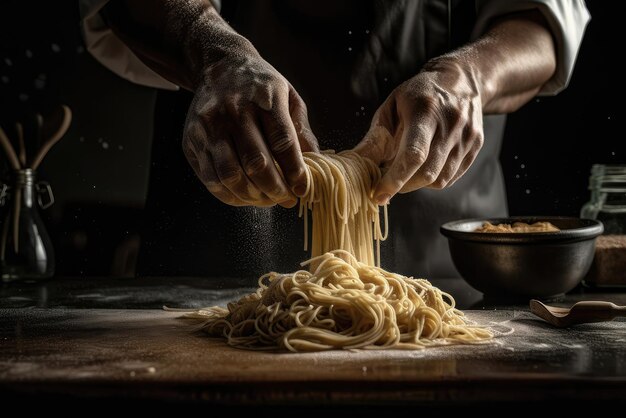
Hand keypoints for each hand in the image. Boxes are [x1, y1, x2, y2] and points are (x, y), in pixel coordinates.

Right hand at [183, 53, 317, 206]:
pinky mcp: (192, 140)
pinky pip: (211, 178)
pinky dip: (230, 195)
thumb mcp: (289, 97)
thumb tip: (315, 164)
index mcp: (264, 98)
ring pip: (230, 175)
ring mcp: (209, 126)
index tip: (302, 189)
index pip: (282, 142)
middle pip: (256, 162)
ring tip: (266, 199)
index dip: (295, 171)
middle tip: (285, 198)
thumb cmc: (260, 86)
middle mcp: (233, 111)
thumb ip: (301, 131)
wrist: (218, 66)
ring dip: (251, 196)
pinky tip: (245, 196)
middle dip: (274, 188)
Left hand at [354, 57, 483, 204]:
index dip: (395, 180)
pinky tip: (424, 167)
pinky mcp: (476, 146)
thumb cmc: (417, 96)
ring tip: (407, 171)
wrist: (461, 80)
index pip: (413, 155)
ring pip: (440, 180)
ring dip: (418, 184)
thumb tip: (356, 165)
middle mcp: (450, 124)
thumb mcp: (390, 109)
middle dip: (403, 185)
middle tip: (388, 183)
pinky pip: (451, 177)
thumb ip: (375, 139)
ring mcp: (467, 136)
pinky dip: (434, 180)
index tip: (379, 194)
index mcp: (425, 111)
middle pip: (427, 173)